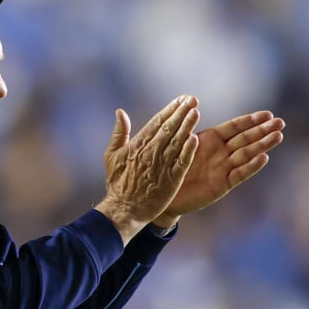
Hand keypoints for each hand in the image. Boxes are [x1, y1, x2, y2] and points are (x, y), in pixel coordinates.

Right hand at [95, 95, 199, 244]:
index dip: (170, 109)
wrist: (124, 209)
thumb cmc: (118, 182)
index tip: (182, 99)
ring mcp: (162, 165)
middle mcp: (151, 152)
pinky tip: (195, 139)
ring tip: (196, 112)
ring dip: (187, 126)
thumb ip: (119, 133)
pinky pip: (181, 162)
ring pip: (177, 142)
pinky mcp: (171, 179)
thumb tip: (120, 112)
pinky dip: (188, 151)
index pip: (157, 122)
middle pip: (169, 128)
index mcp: (138, 144)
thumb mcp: (112, 155)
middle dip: (181, 112)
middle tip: (193, 99)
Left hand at [153, 111, 284, 226]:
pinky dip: (251, 166)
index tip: (268, 114)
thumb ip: (188, 129)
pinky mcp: (222, 185)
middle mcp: (221, 153)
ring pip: (246, 154)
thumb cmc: (170, 166)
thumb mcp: (179, 144)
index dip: (251, 121)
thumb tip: (191, 106)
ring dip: (262, 145)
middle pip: (245, 139)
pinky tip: (264, 158)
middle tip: (280, 122)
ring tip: (278, 136)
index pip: (235, 127)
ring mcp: (223, 168)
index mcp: (211, 139)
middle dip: (263, 130)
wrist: (165, 195)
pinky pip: (239, 174)